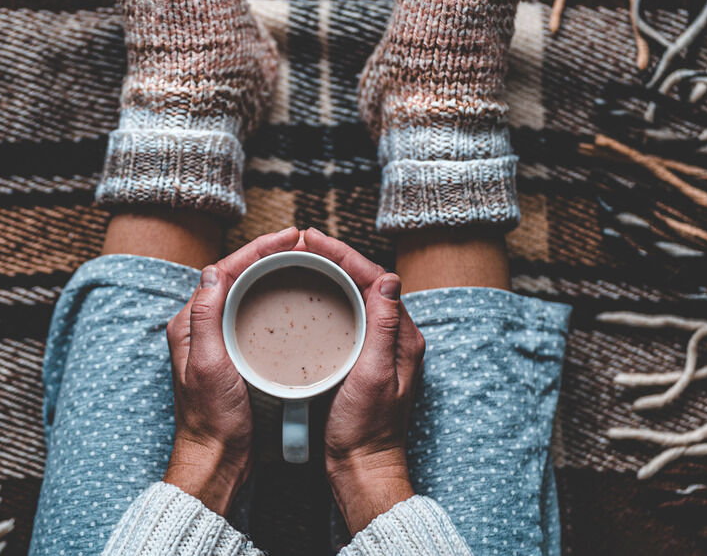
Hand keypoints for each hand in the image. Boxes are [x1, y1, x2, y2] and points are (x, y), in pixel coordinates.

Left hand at [164, 227, 299, 514]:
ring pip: (244, 291)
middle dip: (266, 253)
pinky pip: (252, 312)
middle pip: (235, 275)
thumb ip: (206, 318)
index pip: (224, 270)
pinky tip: (291, 295)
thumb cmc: (212, 419)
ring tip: (299, 258)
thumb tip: (214, 272)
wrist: (217, 458)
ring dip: (270, 270)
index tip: (287, 237)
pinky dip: (271, 296)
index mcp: (189, 323)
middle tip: (299, 242)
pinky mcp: (233, 353)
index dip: (257, 249)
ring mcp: (217, 339)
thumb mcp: (209, 366)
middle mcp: (200, 326)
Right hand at [301, 229, 425, 534]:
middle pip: (366, 281)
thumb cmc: (366, 429)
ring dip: (332, 272)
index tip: (313, 239)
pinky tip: (310, 292)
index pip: (375, 279)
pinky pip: (348, 313)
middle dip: (336, 256)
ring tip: (303, 256)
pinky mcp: (363, 358)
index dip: (344, 254)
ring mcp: (379, 347)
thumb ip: (384, 328)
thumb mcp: (374, 376)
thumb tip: (390, 279)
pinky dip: (329, 295)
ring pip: (357, 295)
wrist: (362, 468)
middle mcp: (395, 337)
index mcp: (403, 336)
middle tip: (302, 241)